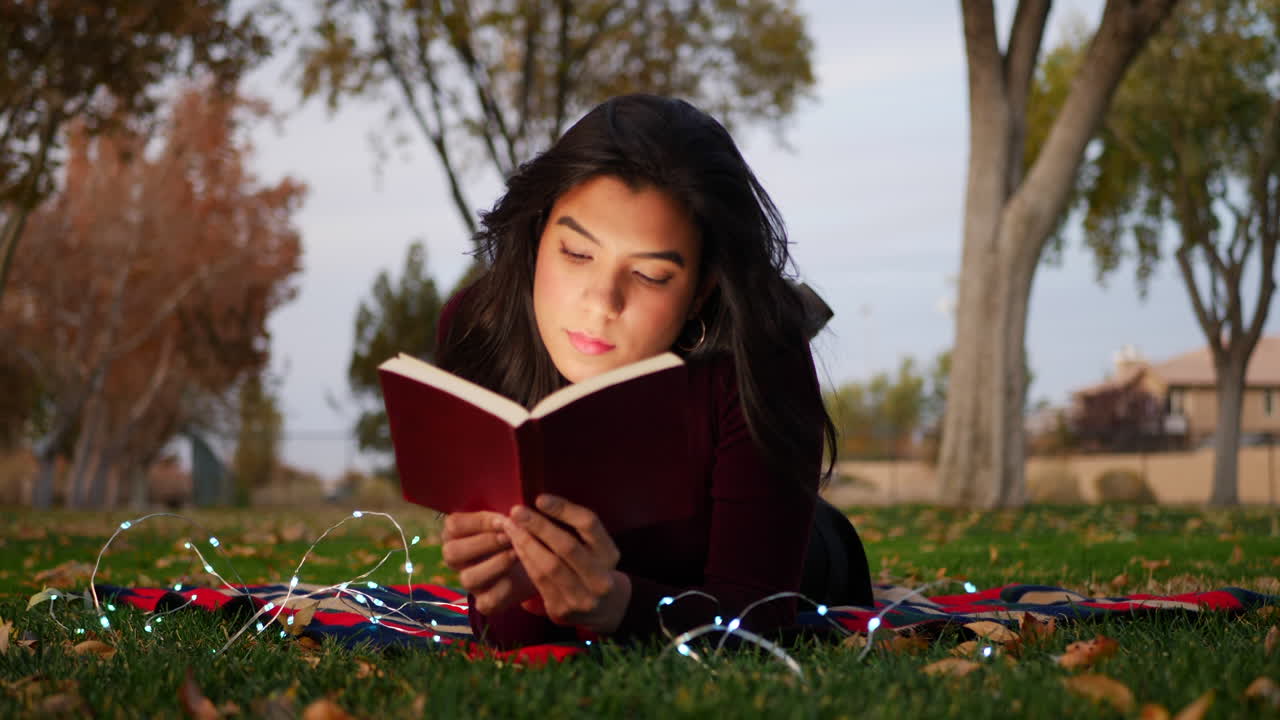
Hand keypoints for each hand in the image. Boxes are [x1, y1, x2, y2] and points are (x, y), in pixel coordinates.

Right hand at [440, 510, 535, 614]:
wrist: (537, 562)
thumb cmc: (517, 534)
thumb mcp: (508, 520)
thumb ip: (503, 516)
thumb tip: (513, 512)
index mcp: (457, 534)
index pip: (453, 525)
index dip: (478, 522)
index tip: (503, 520)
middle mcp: (458, 559)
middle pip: (452, 552)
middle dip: (483, 543)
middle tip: (509, 537)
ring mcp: (470, 582)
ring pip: (467, 578)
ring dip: (494, 564)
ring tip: (516, 553)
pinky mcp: (485, 602)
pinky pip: (486, 601)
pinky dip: (502, 589)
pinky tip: (517, 577)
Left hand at [501, 494, 630, 633]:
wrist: (602, 610)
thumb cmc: (591, 567)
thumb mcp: (595, 548)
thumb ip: (575, 529)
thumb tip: (539, 504)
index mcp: (610, 554)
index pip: (589, 525)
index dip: (563, 509)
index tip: (539, 499)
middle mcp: (600, 578)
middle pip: (567, 546)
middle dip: (539, 526)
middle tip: (517, 511)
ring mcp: (582, 597)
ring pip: (549, 566)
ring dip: (526, 543)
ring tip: (511, 527)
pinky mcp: (562, 610)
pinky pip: (539, 581)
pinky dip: (525, 561)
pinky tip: (515, 547)